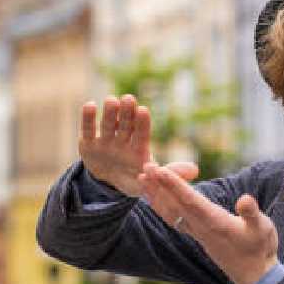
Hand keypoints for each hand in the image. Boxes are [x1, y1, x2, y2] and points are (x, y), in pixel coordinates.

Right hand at [79, 95, 196, 195]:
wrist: (110, 184)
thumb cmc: (135, 179)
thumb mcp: (151, 180)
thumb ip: (170, 173)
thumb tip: (196, 171)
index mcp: (139, 147)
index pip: (142, 133)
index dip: (142, 123)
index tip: (143, 111)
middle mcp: (123, 139)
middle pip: (126, 124)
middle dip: (127, 113)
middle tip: (128, 99)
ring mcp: (106, 140)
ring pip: (108, 124)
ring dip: (110, 112)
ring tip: (111, 100)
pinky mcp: (88, 143)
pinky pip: (88, 130)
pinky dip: (88, 119)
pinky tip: (90, 106)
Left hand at [138, 163, 278, 283]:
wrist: (255, 275)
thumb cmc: (260, 249)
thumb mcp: (263, 229)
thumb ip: (252, 214)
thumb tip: (245, 200)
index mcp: (216, 223)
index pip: (191, 201)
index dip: (174, 186)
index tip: (160, 171)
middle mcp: (202, 227)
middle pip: (175, 204)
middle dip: (160, 185)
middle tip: (145, 166)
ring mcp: (198, 232)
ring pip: (171, 211)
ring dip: (156, 195)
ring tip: (142, 178)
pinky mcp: (198, 235)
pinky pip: (175, 218)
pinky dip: (162, 206)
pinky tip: (154, 199)